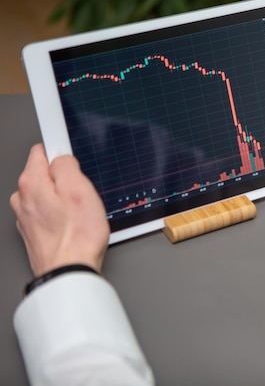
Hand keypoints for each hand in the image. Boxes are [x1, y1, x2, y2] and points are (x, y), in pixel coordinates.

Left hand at [10, 144, 109, 276]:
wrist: (69, 271)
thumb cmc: (77, 236)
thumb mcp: (80, 188)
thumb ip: (66, 164)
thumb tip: (62, 157)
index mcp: (31, 182)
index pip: (42, 151)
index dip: (62, 153)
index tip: (74, 162)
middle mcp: (23, 198)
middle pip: (46, 174)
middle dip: (65, 180)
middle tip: (83, 194)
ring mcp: (26, 217)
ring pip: (48, 195)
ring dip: (63, 200)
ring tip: (80, 214)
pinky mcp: (34, 232)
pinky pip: (49, 213)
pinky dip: (61, 216)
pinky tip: (74, 225)